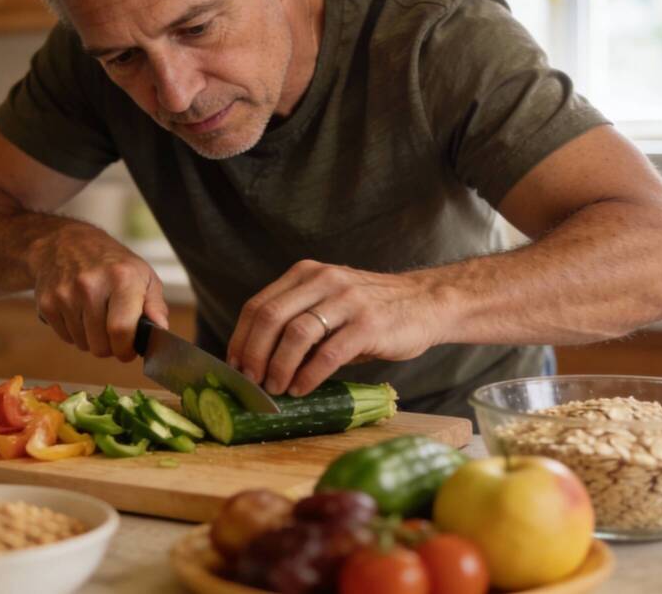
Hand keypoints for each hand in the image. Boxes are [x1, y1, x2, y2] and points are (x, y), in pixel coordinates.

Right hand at [30, 222, 168, 361]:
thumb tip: (161, 330)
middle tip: (113, 332)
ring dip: (92, 339)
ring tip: (95, 316)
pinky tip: (79, 312)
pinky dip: (74, 333)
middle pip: (100, 345)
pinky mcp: (47, 303)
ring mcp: (65, 294)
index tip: (128, 350)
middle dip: (110, 347)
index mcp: (121, 278)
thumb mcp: (142, 275)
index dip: (126, 349)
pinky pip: (65, 338)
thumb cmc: (110, 263)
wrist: (64, 243)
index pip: (121, 330)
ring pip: (82, 344)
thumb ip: (155, 305)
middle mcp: (91, 285)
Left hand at [225, 260, 447, 395]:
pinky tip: (302, 388)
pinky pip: (328, 353)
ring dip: (278, 367)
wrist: (427, 303)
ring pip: (296, 334)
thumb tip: (258, 361)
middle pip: (270, 318)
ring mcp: (347, 301)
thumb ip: (298, 319)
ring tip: (275, 389)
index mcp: (307, 274)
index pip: (258, 305)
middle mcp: (324, 281)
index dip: (240, 339)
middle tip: (251, 382)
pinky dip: (308, 375)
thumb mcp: (329, 302)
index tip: (234, 366)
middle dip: (254, 355)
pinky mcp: (369, 325)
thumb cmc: (372, 310)